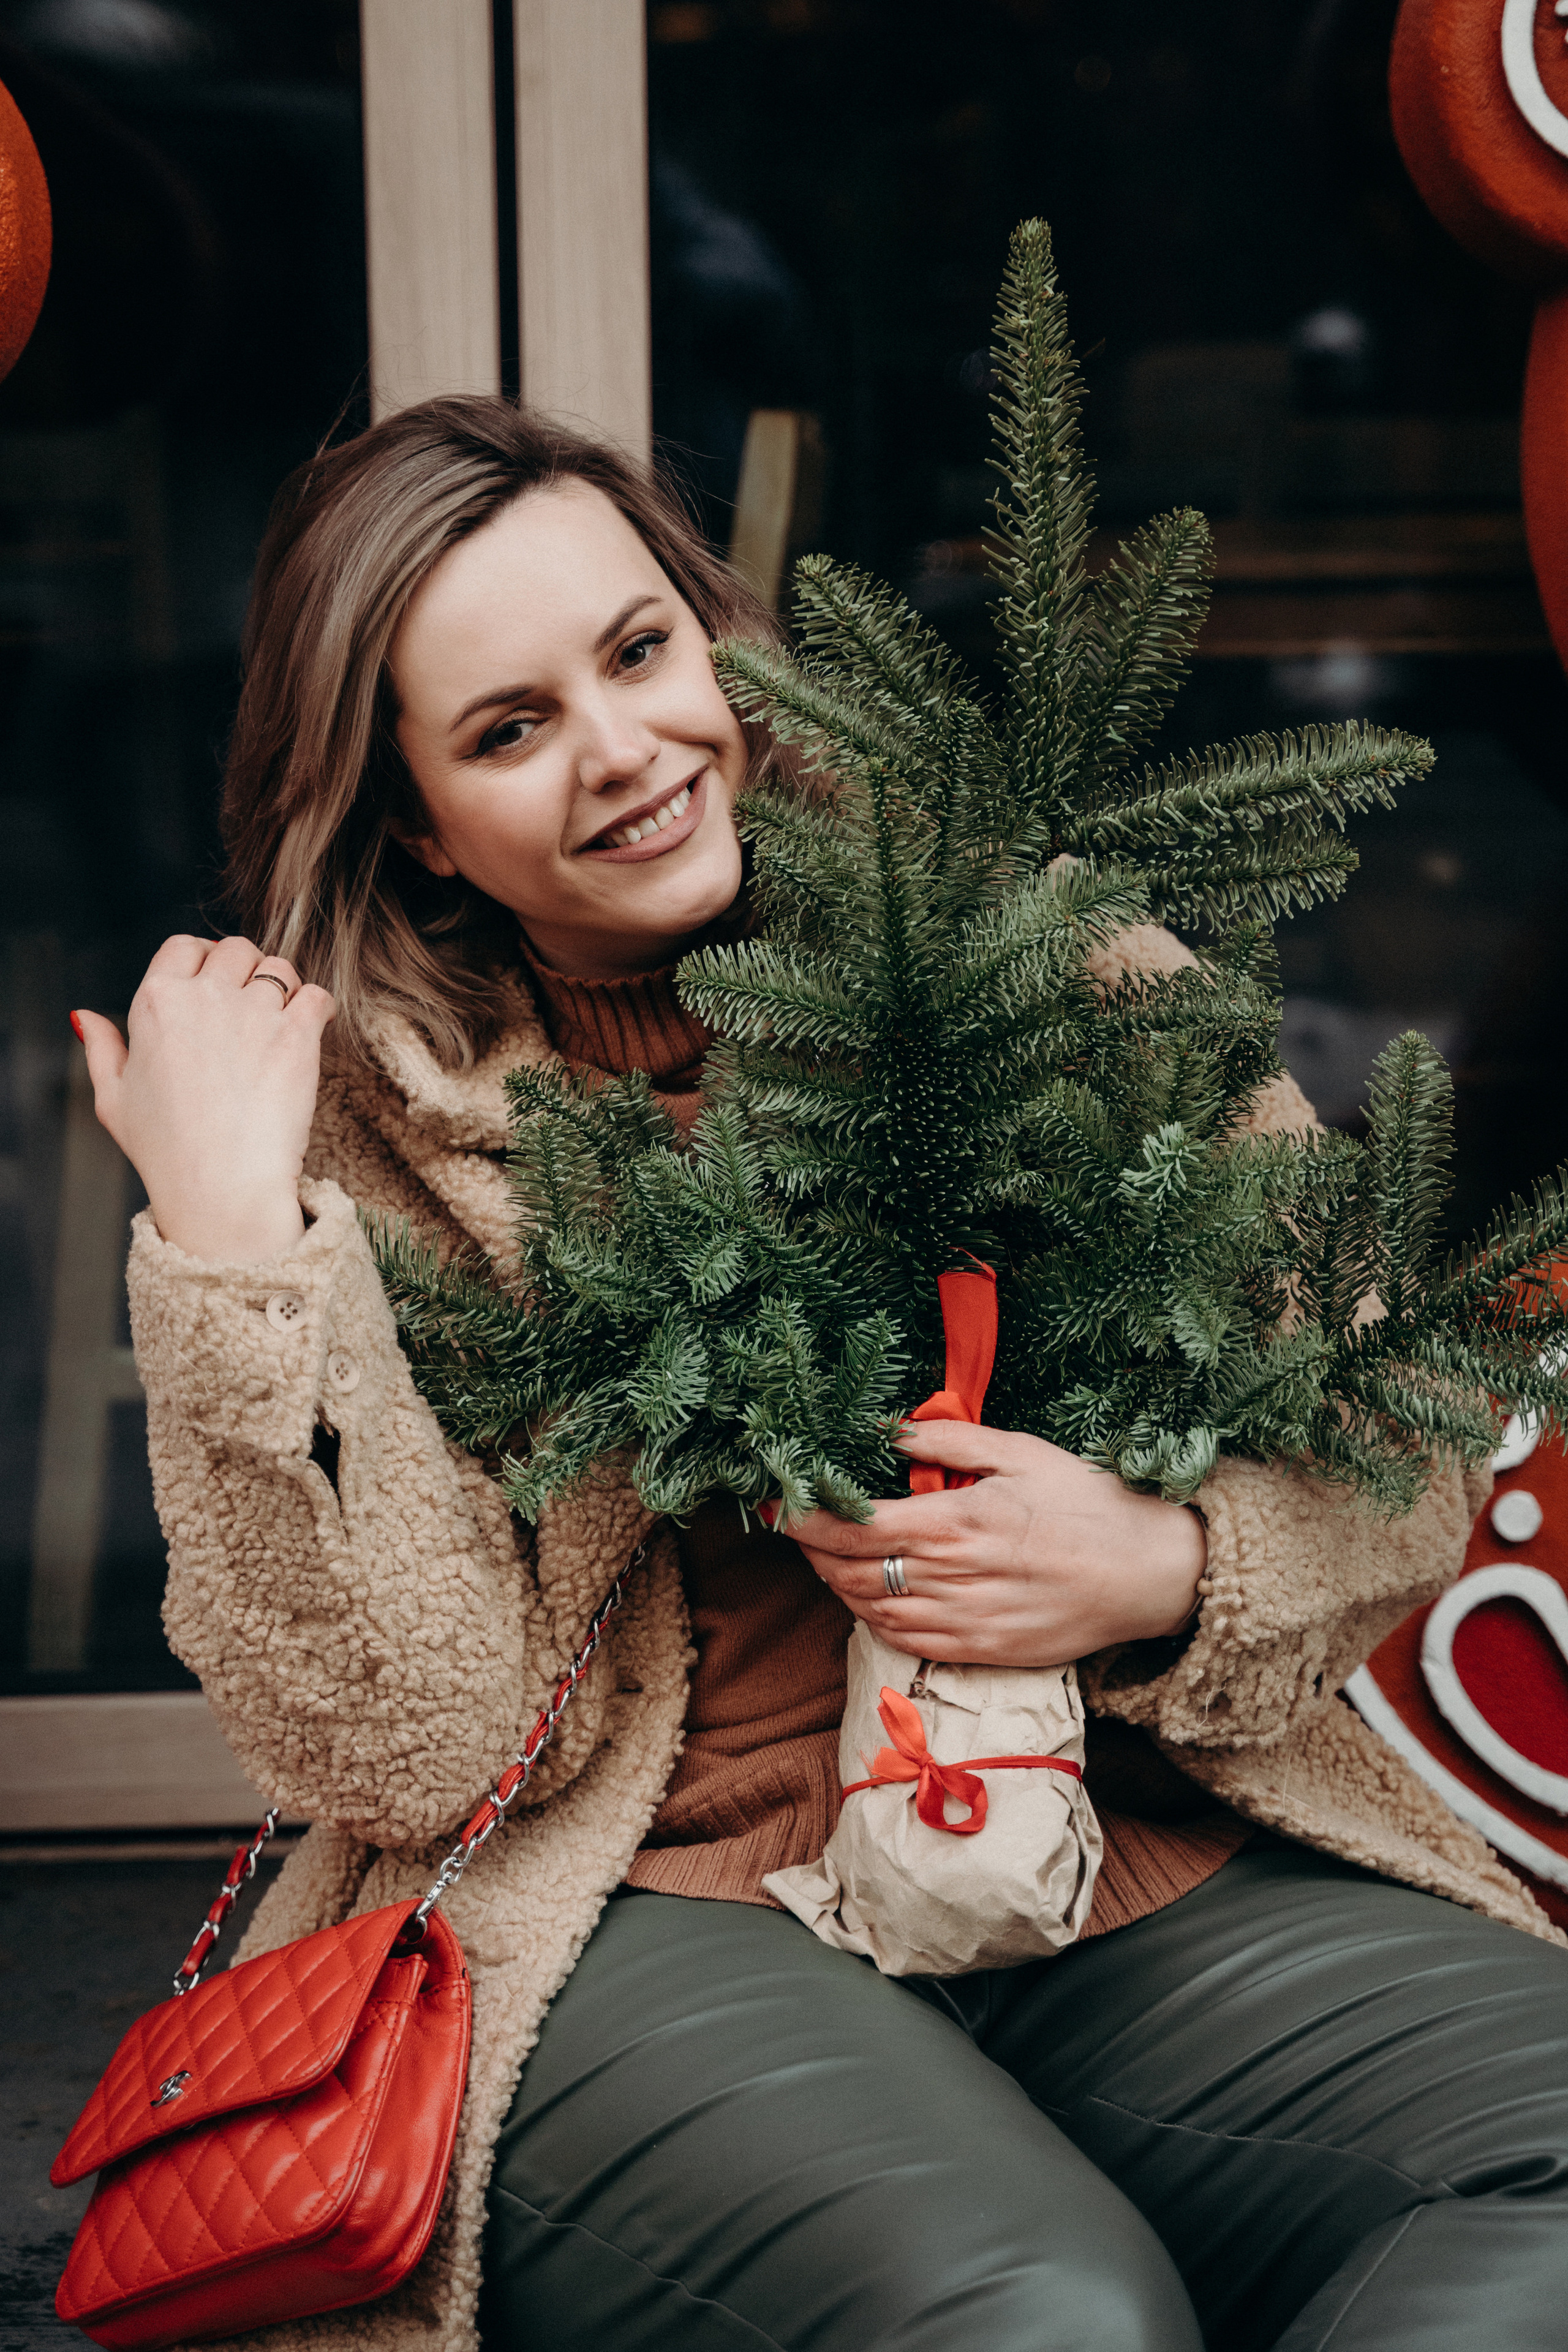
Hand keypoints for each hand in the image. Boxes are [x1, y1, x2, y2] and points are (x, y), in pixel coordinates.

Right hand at [75, 935, 335, 1262]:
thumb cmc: (165, 1151)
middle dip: (245, 970)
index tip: (216, 984)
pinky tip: (311, 1030)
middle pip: (236, 950)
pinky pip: (316, 995)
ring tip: (279, 1024)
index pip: (184, 946)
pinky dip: (318, 1007)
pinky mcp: (297, 1035)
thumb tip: (84, 1016)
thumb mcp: (114, 1100)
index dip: (204, 959)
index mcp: (155, 1003)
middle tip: (252, 1007)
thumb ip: (101, 1049)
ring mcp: (253, 1013)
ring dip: (283, 989)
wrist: (220, 1187)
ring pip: (279, 969)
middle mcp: (204, 997)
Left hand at [786, 1421, 1206, 1667]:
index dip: (806, 1518)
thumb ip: (949, 1445)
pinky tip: (870, 1595)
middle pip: (850, 1572)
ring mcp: (965, 1622)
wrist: (1150, 1575)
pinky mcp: (982, 1650)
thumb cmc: (1089, 1504)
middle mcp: (953, 1579)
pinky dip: (873, 1617)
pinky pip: (906, 1639)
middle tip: (795, 1526)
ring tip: (825, 1557)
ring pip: (870, 1610)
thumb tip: (891, 1433)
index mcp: (958, 1524)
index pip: (854, 1527)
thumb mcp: (1021, 1453)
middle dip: (811, 1549)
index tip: (778, 1504)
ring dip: (837, 1584)